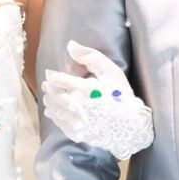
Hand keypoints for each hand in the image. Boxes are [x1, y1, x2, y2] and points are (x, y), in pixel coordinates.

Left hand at [41, 41, 153, 160]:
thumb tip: (70, 45)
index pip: (60, 80)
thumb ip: (91, 56)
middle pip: (55, 96)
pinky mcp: (80, 134)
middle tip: (47, 84)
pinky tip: (53, 112)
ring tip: (48, 96)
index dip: (53, 76)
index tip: (50, 74)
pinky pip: (61, 125)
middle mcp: (80, 107)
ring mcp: (79, 122)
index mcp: (87, 89)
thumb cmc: (121, 95)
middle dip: (49, 89)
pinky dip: (54, 117)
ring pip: (56, 111)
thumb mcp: (111, 71)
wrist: (132, 124)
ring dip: (49, 102)